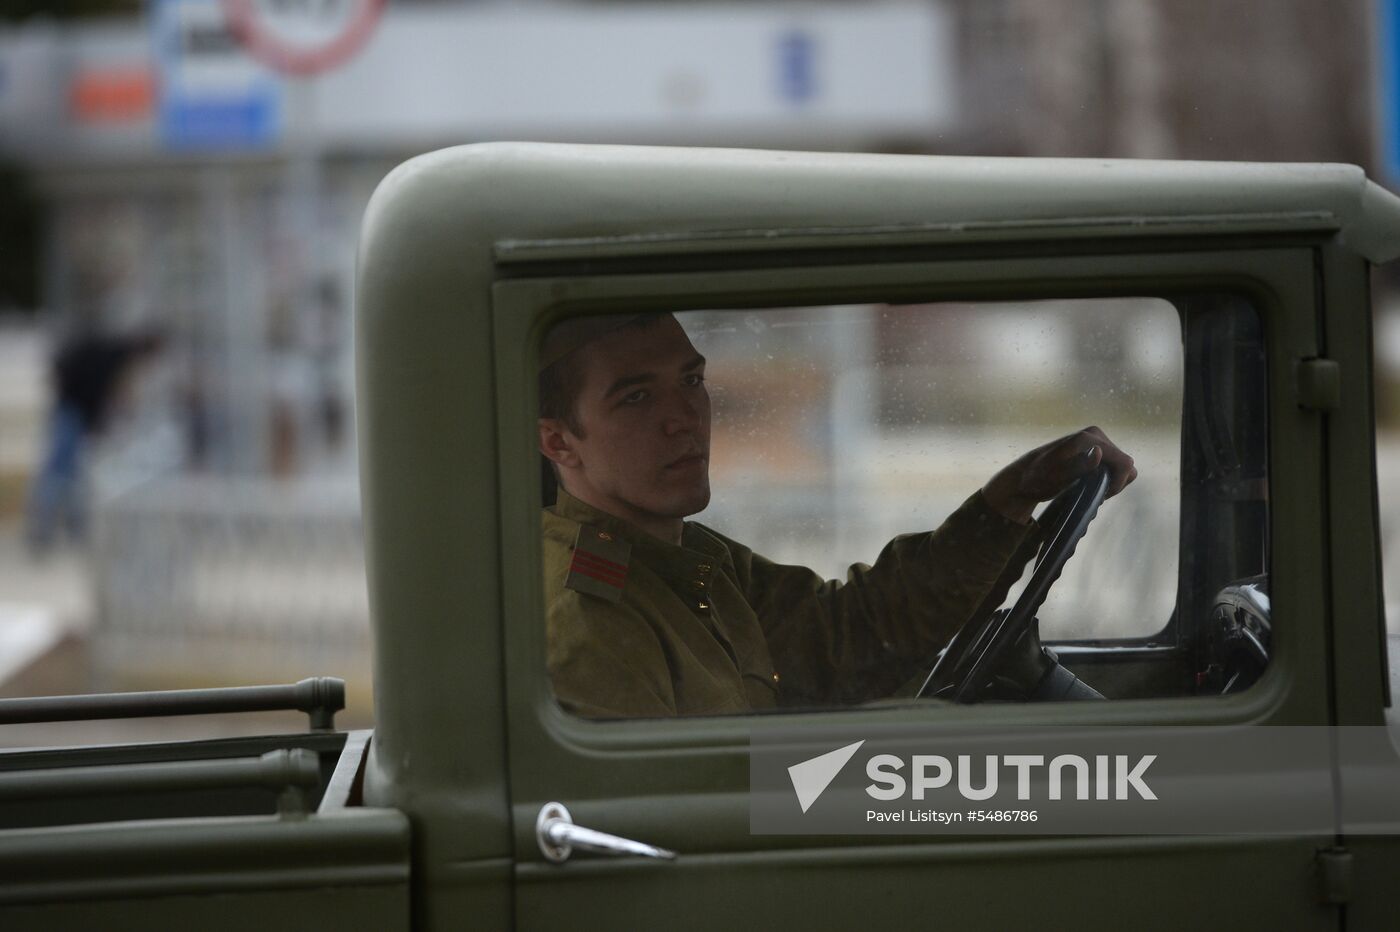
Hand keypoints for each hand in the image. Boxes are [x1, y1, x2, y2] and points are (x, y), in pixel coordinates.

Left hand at [981, 426, 1137, 523]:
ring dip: (1113, 481)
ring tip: (1092, 489)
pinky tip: (1092, 484)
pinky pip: (1114, 465)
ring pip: (1122, 465)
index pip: (1124, 462)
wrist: (1025, 476)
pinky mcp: (1095, 448)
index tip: (1101, 496)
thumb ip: (1079, 466)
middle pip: (1126, 464)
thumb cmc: (1038, 478)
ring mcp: (1096, 440)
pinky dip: (1109, 477)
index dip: (1118, 483)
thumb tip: (1099, 452)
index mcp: (1089, 438)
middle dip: (1115, 482)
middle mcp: (1095, 434)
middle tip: (1095, 494)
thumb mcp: (1056, 476)